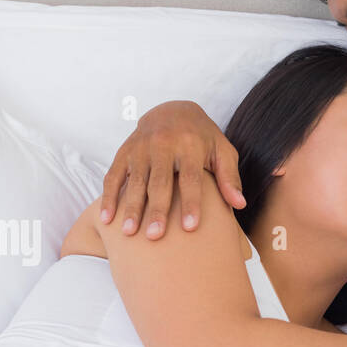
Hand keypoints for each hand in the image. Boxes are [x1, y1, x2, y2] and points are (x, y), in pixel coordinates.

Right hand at [99, 101, 245, 238]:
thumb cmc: (203, 138)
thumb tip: (239, 205)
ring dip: (131, 207)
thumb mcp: (222, 151)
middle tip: (154, 236)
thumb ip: (229, 177)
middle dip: (157, 209)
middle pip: (160, 182)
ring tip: (128, 233)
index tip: (190, 228)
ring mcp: (141, 148)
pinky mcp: (125, 151)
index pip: (190, 178)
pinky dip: (109, 197)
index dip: (191, 203)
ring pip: (136, 181)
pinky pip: (114, 175)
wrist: (173, 109)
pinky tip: (107, 220)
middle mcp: (163, 144)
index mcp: (190, 145)